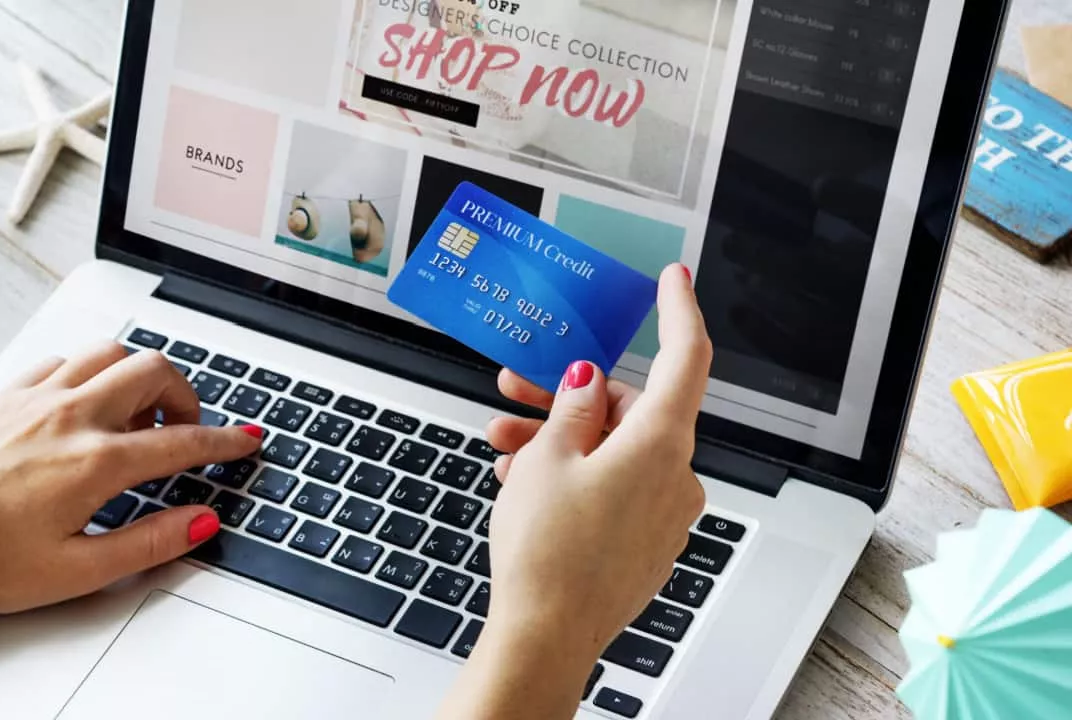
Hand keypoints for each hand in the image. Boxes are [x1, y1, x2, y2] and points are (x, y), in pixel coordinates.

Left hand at [0, 342, 261, 619]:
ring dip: (135, 374)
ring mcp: (36, 398)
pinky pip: (62, 361)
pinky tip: (83, 403)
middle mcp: (71, 416)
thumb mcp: (80, 570)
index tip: (244, 442)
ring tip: (136, 414)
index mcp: (97, 463)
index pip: (181, 442)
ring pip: (107, 353)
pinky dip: (88, 373)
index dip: (223, 442)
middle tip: (185, 428)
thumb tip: (200, 523)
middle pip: (151, 371)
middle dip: (184, 395)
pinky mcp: (6, 395)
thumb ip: (149, 543)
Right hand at [478, 264, 711, 667]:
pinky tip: (525, 486)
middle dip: (569, 398)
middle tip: (517, 388)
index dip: (679, 312)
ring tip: (504, 448)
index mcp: (661, 443)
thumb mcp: (549, 458)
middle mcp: (676, 477)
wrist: (546, 633)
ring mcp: (664, 515)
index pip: (686, 358)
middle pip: (630, 411)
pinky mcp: (645, 545)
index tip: (673, 281)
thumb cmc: (549, 552)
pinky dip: (575, 478)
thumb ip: (573, 408)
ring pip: (615, 453)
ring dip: (561, 442)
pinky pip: (614, 491)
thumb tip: (589, 382)